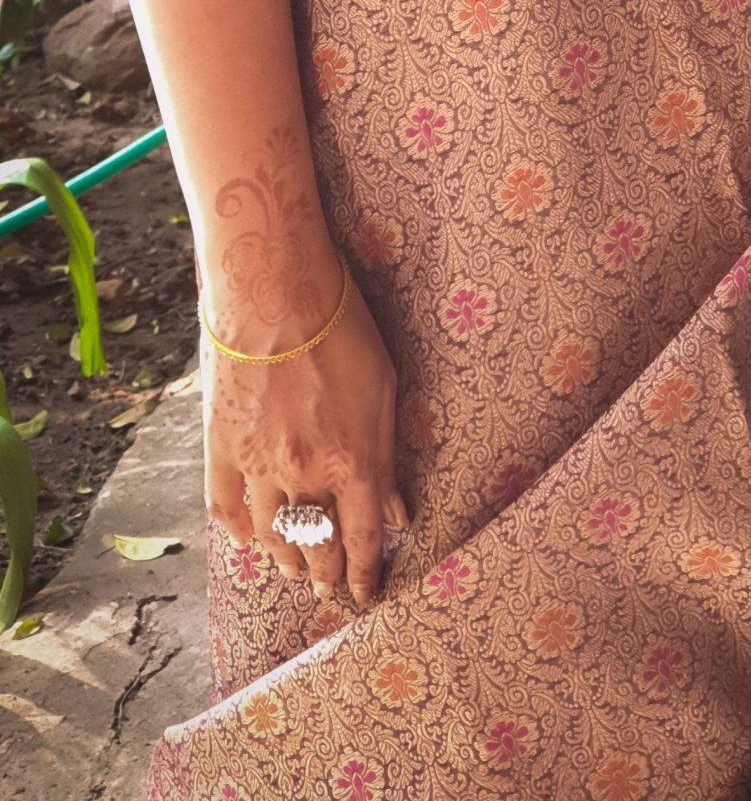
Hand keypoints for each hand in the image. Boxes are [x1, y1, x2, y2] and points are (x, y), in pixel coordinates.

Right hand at [202, 269, 408, 608]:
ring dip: (285, 560)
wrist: (274, 287)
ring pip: (270, 536)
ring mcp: (257, 463)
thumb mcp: (384, 387)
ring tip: (295, 571)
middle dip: (326, 576)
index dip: (365, 575)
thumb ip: (387, 455)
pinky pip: (224, 505)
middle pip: (315, 547)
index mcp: (352, 461)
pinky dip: (235, 530)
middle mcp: (304, 474)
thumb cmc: (341, 326)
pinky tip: (245, 541)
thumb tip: (397, 511)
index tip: (368, 595)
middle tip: (330, 591)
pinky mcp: (221, 445)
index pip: (361, 540)